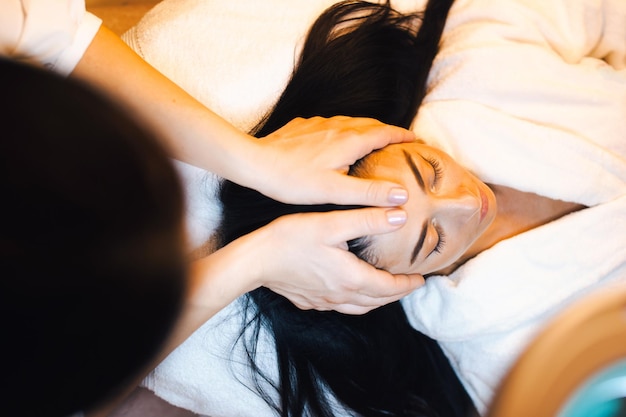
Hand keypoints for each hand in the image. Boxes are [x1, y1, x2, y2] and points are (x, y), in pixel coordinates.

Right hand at [248, 207, 424, 314]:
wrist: (254, 260)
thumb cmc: (290, 239)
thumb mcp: (332, 223)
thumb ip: (368, 219)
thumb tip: (401, 216)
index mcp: (351, 279)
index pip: (389, 288)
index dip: (408, 284)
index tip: (421, 279)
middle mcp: (340, 296)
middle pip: (377, 301)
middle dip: (397, 294)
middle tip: (410, 285)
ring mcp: (323, 302)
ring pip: (360, 308)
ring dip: (377, 301)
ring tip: (386, 291)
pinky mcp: (308, 301)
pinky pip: (340, 307)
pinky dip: (355, 302)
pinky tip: (350, 292)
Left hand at [251, 116, 414, 205]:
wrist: (256, 164)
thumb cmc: (294, 181)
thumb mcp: (335, 192)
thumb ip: (370, 193)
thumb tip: (402, 194)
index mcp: (349, 141)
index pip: (385, 133)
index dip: (403, 136)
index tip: (416, 140)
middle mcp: (337, 126)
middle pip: (370, 124)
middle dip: (388, 131)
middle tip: (400, 140)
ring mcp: (318, 124)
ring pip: (350, 122)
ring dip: (366, 128)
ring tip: (373, 139)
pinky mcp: (302, 126)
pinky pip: (330, 124)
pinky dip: (343, 129)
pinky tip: (336, 140)